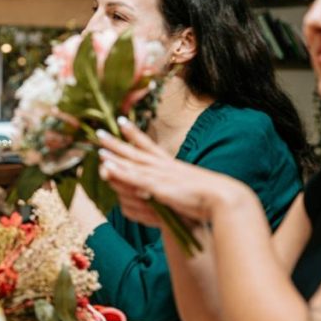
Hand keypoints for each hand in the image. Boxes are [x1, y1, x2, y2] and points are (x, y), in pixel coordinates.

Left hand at [97, 118, 243, 224]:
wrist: (222, 199)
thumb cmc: (209, 197)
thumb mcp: (190, 187)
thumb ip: (177, 185)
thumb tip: (170, 186)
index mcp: (170, 165)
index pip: (148, 144)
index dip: (133, 133)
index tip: (121, 121)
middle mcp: (163, 167)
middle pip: (134, 150)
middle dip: (116, 141)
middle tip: (99, 132)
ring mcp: (160, 176)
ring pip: (131, 162)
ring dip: (114, 154)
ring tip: (98, 146)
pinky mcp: (158, 188)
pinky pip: (134, 178)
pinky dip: (120, 171)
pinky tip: (107, 167)